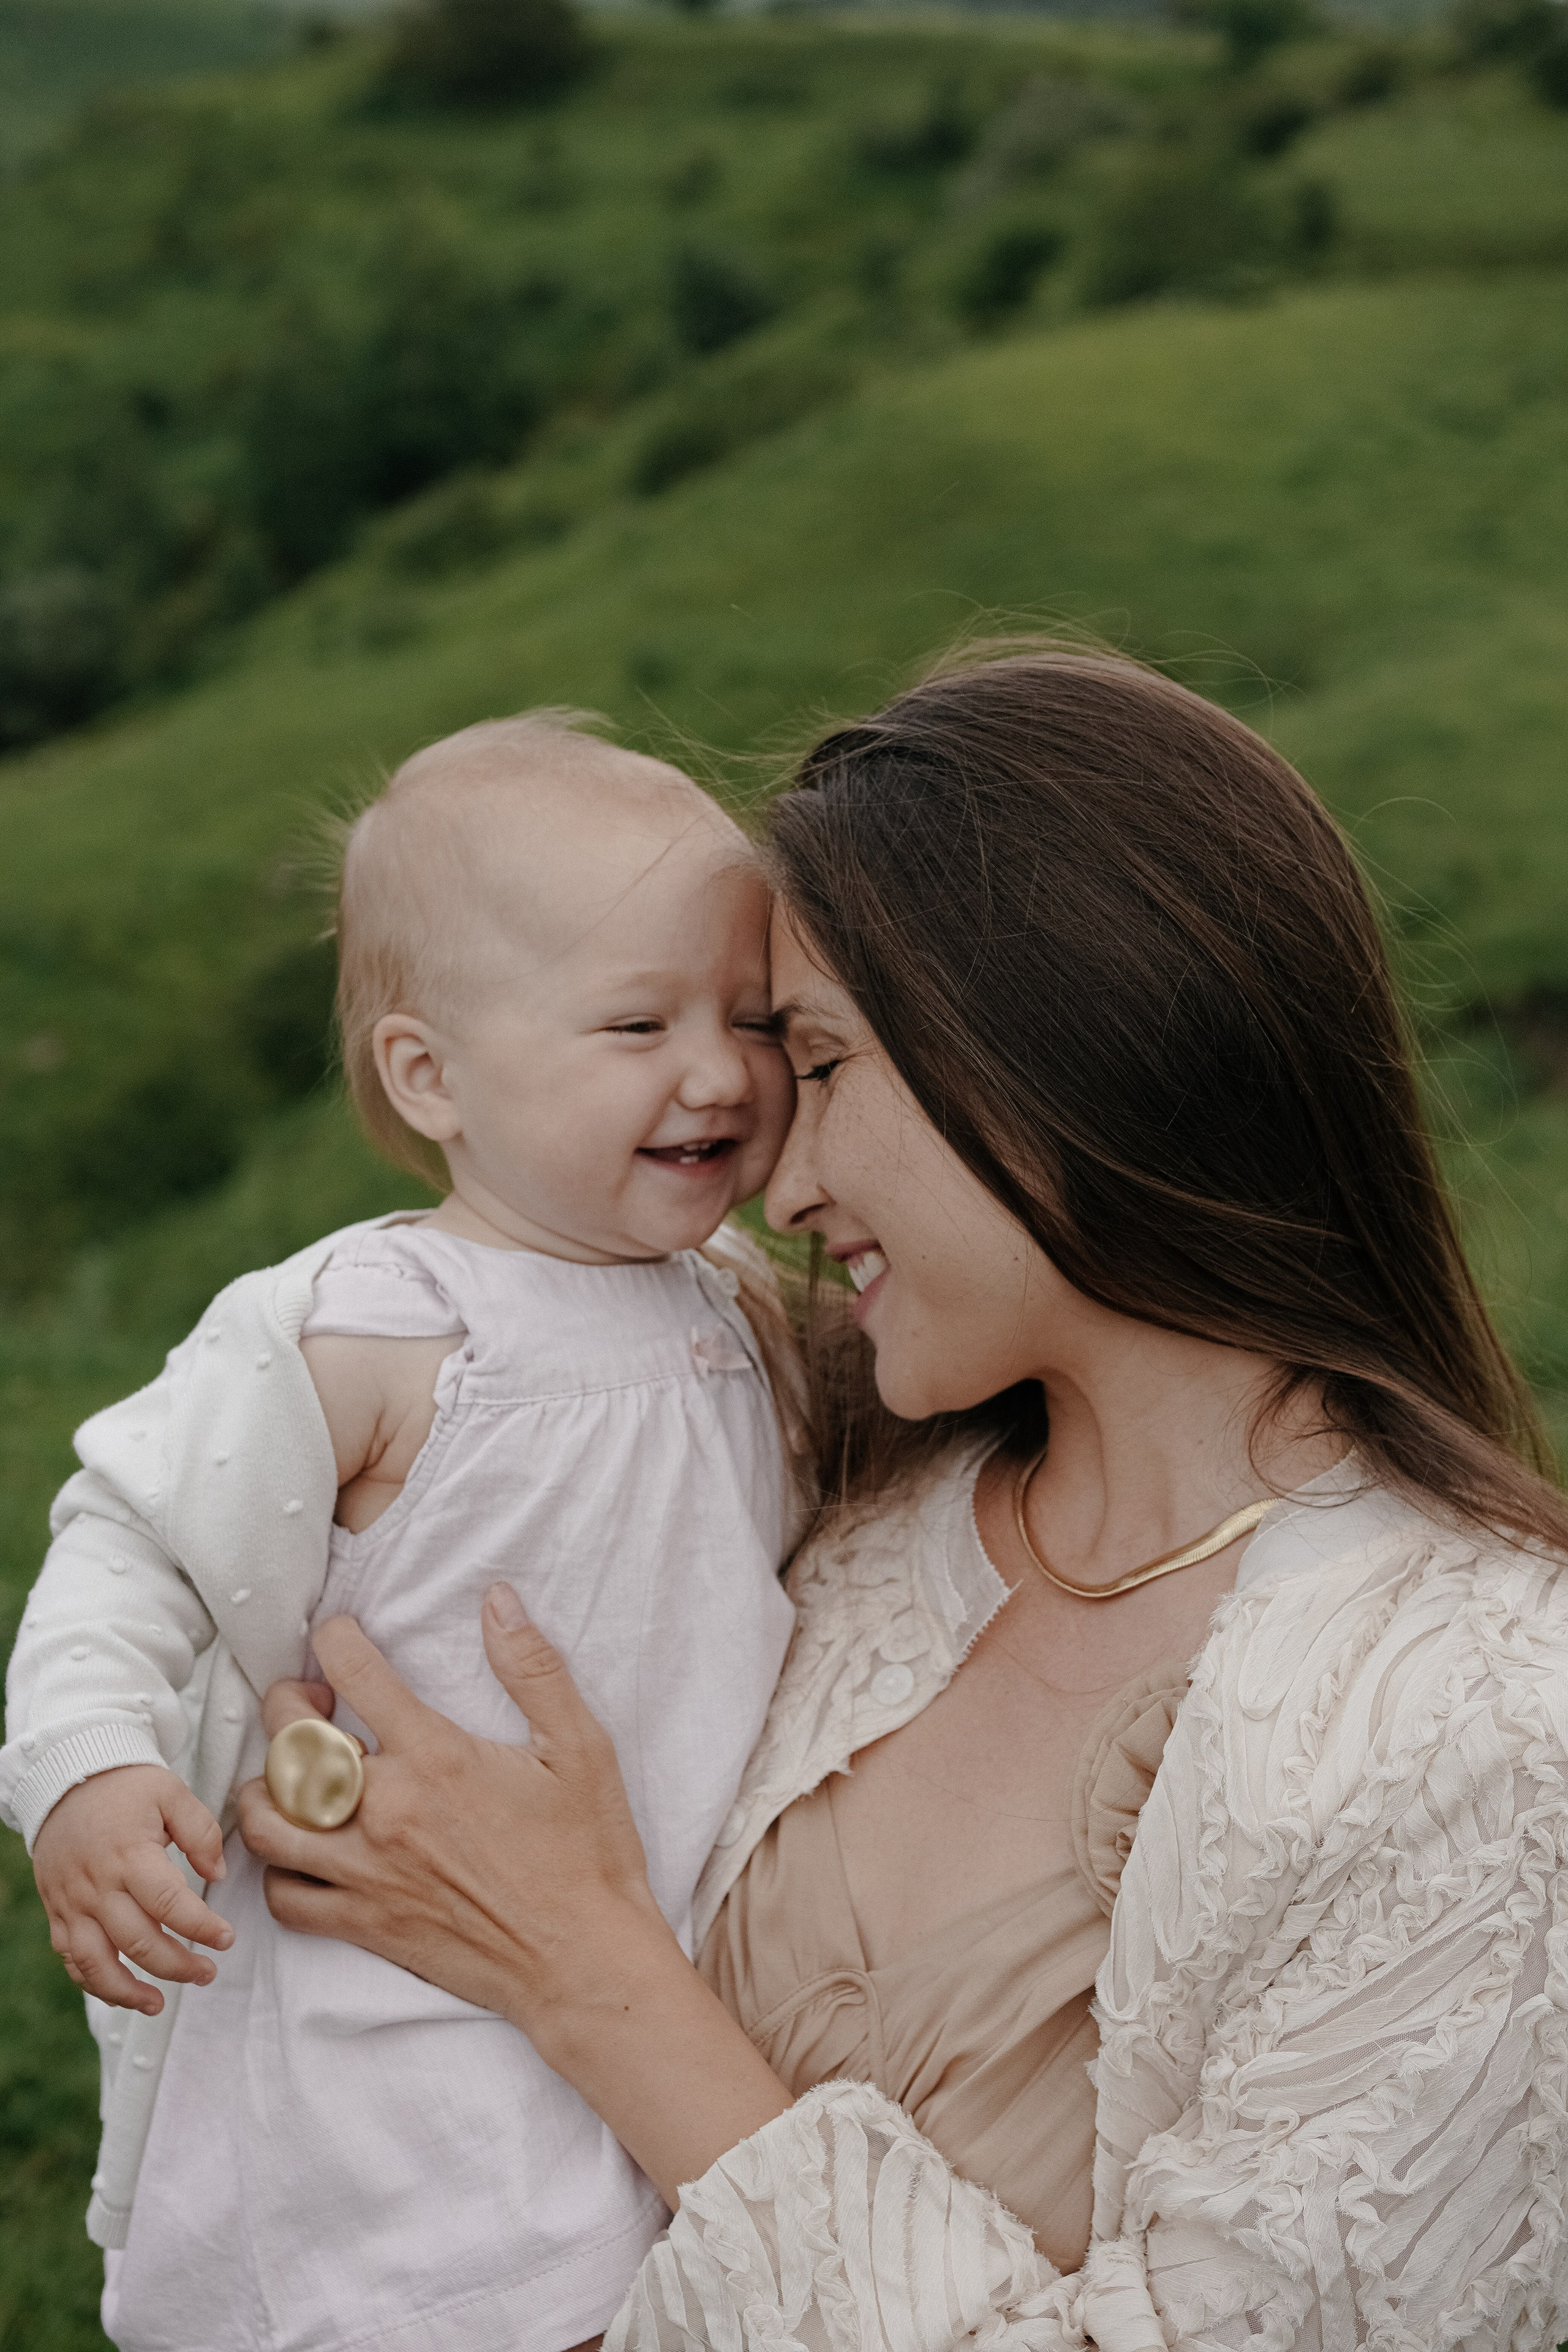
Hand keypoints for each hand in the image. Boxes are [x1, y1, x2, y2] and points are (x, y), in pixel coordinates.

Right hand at [33, 1764, 233, 2015]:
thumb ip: (201, 1832)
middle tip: (207, 1973)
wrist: (66, 1779)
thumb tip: (216, 1876)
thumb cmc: (125, 1786)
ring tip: (158, 2004)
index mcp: (130, 1855)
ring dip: (127, 1991)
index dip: (201, 1928)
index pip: (170, 1904)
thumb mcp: (171, 1792)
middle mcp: (97, 1885)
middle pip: (137, 1940)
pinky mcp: (57, 1910)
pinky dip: (93, 1981)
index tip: (226, 1940)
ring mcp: (72, 1902)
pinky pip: (71, 1958)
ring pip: (96, 1962)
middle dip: (176, 1965)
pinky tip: (120, 1991)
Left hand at [239, 1591, 661, 2034]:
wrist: (582, 1958)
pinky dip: (278, 1871)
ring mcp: (366, 1872)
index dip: (333, 1639)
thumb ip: (533, 1668)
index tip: (336, 1634)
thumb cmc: (587, 1851)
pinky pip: (284, 1897)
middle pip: (289, 1743)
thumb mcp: (578, 1746)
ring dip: (263, 1789)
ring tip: (288, 1777)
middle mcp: (386, 1810)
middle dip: (284, 1705)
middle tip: (310, 1703)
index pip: (354, 1673)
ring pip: (266, 1823)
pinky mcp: (362, 1924)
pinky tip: (302, 1852)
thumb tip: (498, 1601)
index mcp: (435, 1756)